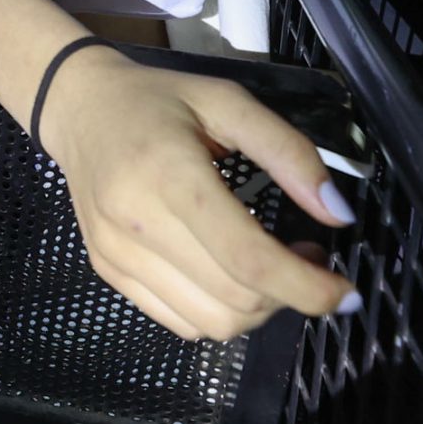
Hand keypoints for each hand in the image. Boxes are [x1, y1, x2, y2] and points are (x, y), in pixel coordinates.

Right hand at [39, 47, 358, 340]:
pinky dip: (219, 312)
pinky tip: (227, 274)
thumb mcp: (228, 102)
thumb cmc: (158, 100)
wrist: (78, 106)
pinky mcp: (108, 270)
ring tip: (269, 266)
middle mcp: (135, 222)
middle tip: (308, 254)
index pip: (246, 259)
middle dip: (290, 293)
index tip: (345, 291)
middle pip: (235, 300)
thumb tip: (338, 215)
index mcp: (168, 174)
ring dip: (258, 308)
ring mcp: (116, 253)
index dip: (306, 287)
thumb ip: (288, 152)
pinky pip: (181, 322)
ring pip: (212, 323)